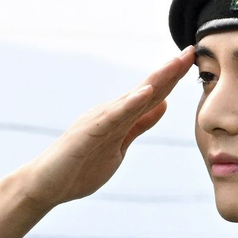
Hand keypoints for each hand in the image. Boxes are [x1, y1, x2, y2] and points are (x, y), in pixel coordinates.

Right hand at [18, 48, 193, 210]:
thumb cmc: (78, 168)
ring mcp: (98, 121)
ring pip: (132, 98)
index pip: (151, 95)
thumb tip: (163, 104)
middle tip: (191, 51)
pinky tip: (147, 92)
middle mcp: (110, 113)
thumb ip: (139, 124)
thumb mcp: (120, 145)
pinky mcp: (88, 133)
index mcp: (119, 118)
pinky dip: (130, 103)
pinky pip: (113, 117)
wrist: (45, 185)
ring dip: (155, 80)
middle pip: (146, 90)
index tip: (192, 60)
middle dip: (169, 72)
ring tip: (175, 64)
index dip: (172, 79)